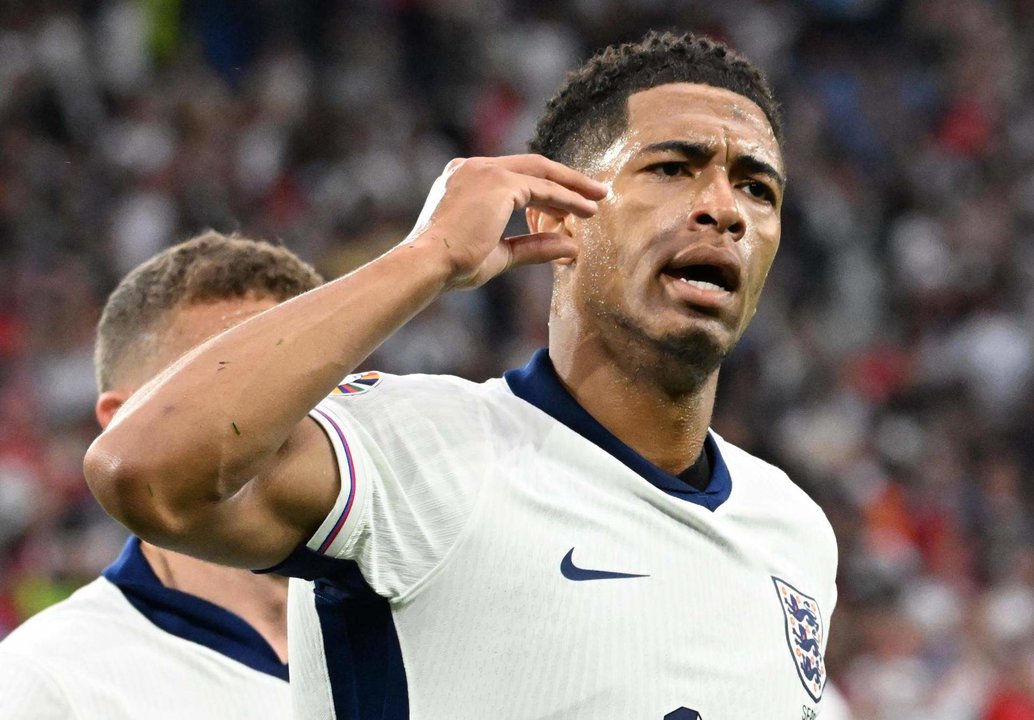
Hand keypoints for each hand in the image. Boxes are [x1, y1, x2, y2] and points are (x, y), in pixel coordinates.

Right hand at [405, 154, 607, 288]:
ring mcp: (485, 171)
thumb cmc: (452, 266)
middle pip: (531, 165)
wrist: (427, 264)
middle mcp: (473, 167)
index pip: (513, 176)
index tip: (565, 203)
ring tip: (598, 200)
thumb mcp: (499, 253)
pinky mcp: (498, 182)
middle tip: (595, 192)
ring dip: (573, 186)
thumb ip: (533, 247)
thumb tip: (570, 247)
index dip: (544, 189)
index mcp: (464, 179)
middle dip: (566, 179)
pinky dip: (567, 199)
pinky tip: (586, 211)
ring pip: (541, 172)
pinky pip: (543, 189)